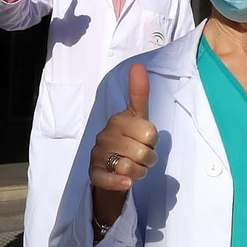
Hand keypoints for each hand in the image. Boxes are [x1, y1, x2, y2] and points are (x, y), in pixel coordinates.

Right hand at [90, 63, 158, 213]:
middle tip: (143, 157)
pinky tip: (126, 182)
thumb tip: (137, 64)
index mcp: (117, 120)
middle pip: (142, 152)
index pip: (149, 132)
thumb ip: (139, 93)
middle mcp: (104, 135)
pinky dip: (120, 182)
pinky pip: (108, 180)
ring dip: (140, 172)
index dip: (153, 140)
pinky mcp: (94, 174)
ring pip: (129, 167)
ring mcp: (97, 155)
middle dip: (149, 158)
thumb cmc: (129, 138)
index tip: (146, 139)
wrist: (113, 167)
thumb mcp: (137, 117)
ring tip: (136, 168)